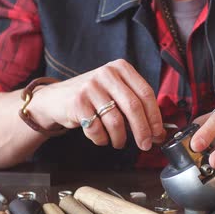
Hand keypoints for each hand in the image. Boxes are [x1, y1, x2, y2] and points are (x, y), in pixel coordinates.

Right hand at [30, 59, 165, 149]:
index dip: (155, 116)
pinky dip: (102, 139)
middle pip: (133, 107)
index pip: (145, 93)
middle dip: (143, 131)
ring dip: (120, 138)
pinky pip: (97, 129)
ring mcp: (91, 87)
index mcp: (121, 68)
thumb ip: (135, 107)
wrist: (56, 99)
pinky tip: (101, 137)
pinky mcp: (78, 103)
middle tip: (145, 145)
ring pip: (116, 121)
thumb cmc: (92, 98)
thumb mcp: (115, 92)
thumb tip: (158, 131)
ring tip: (118, 142)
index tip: (158, 133)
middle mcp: (106, 73)